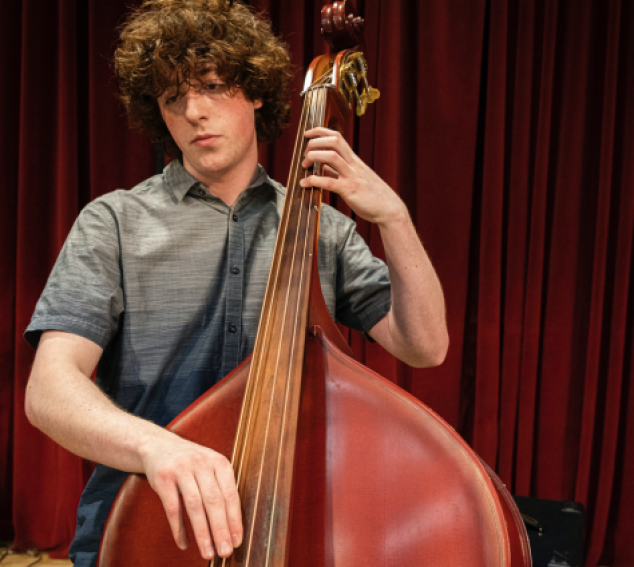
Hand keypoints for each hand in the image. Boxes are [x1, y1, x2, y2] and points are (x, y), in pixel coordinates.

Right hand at [140, 435, 241, 560]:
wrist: (158, 445)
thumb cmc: (190, 464)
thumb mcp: (209, 468)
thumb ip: (220, 489)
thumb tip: (232, 527)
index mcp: (219, 462)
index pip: (230, 494)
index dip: (235, 519)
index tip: (237, 541)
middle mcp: (202, 463)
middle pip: (214, 501)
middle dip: (220, 529)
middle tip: (225, 551)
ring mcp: (182, 468)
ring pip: (194, 505)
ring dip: (202, 533)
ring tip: (207, 553)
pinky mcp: (163, 477)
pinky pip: (173, 508)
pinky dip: (179, 529)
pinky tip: (184, 544)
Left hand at [300, 127, 407, 225]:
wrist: (389, 209)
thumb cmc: (372, 195)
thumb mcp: (355, 178)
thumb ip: (338, 171)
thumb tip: (322, 167)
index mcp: (354, 160)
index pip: (337, 137)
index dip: (320, 132)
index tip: (307, 134)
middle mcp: (353, 164)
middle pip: (333, 141)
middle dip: (315, 143)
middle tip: (305, 155)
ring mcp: (352, 176)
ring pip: (331, 156)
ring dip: (314, 157)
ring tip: (305, 166)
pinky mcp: (350, 190)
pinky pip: (330, 182)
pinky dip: (314, 180)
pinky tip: (305, 183)